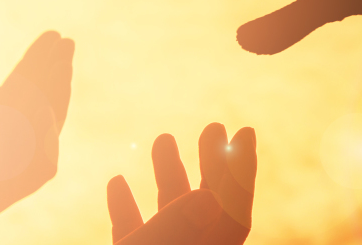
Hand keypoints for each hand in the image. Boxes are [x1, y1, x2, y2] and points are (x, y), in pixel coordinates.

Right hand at [107, 124, 256, 244]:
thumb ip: (178, 226)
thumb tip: (211, 198)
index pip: (232, 214)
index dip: (241, 173)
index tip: (244, 133)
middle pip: (209, 209)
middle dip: (213, 164)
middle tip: (213, 127)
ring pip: (171, 217)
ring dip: (169, 175)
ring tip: (164, 138)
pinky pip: (134, 232)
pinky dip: (126, 208)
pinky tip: (117, 182)